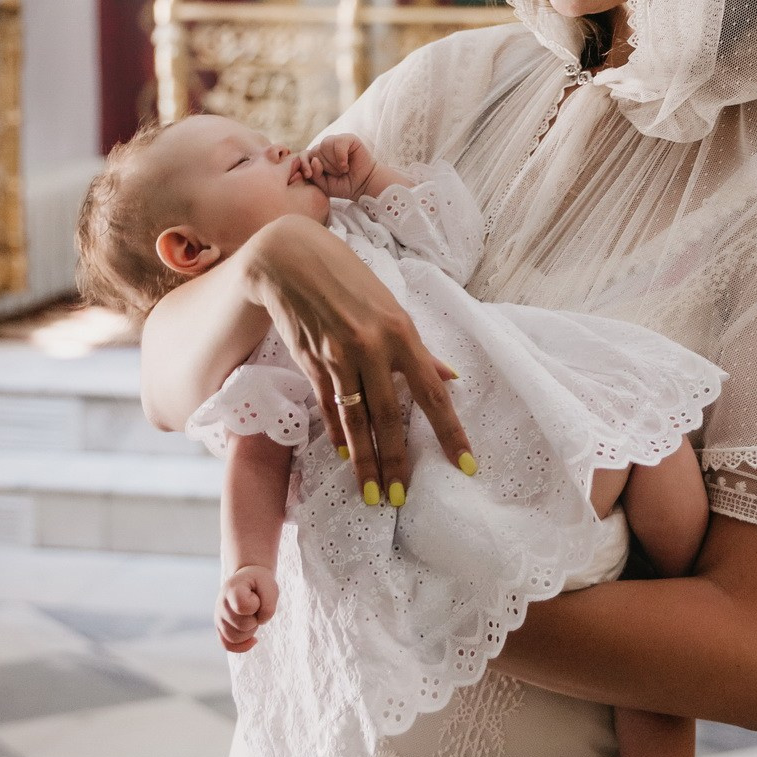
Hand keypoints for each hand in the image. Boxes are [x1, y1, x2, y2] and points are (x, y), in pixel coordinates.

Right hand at [216, 565, 278, 652]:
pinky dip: (242, 646)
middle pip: (242, 625)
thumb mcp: (270, 586)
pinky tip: (254, 640)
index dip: (255, 604)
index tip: (256, 595)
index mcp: (232, 589)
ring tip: (252, 616)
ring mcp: (219, 618)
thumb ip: (269, 605)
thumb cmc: (259, 583)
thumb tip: (260, 623)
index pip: (243, 606)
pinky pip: (228, 646)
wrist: (248, 581)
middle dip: (256, 618)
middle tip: (256, 606)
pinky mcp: (221, 629)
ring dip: (251, 631)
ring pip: (235, 638)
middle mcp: (221, 604)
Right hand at [244, 215, 472, 503]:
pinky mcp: (310, 362)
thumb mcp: (392, 307)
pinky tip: (344, 455)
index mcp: (400, 332)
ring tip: (372, 493)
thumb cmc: (349, 279)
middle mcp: (371, 347)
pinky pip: (328, 406)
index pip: (433, 392)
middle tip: (401, 497)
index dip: (450, 431)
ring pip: (356, 419)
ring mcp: (338, 356)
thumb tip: (451, 377)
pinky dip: (336, 432)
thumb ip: (418, 348)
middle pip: (390, 416)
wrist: (292, 259)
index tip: (465, 464)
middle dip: (397, 461)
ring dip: (365, 460)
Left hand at [295, 134, 378, 200]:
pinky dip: (341, 155)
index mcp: (316, 158)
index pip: (303, 155)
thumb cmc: (344, 185)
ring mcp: (336, 142)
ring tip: (343, 170)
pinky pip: (338, 142)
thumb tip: (314, 160)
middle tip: (337, 174)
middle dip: (325, 167)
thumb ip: (315, 175)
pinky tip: (346, 165)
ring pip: (325, 145)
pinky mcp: (349, 139)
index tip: (309, 175)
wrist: (364, 185)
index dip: (304, 164)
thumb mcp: (324, 185)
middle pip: (314, 151)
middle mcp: (325, 148)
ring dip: (333, 162)